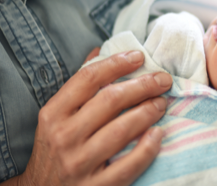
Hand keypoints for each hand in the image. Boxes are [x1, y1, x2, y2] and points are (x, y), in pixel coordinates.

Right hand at [8, 50, 171, 185]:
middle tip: (163, 79)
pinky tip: (158, 134)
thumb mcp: (56, 116)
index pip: (87, 78)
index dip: (116, 63)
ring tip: (162, 103)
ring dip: (148, 112)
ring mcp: (79, 163)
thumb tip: (99, 51)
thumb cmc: (54, 149)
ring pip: (121, 130)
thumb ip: (78, 85)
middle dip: (142, 85)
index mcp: (53, 114)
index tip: (139, 56)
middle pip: (109, 100)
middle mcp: (64, 136)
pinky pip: (128, 166)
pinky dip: (147, 148)